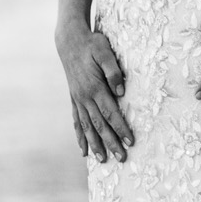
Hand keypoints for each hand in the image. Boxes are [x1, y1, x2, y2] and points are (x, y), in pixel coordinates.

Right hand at [55, 22, 133, 161]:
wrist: (70, 40)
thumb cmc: (92, 44)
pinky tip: (83, 150)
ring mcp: (78, 99)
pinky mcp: (74, 99)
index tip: (131, 141)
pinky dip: (80, 137)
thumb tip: (121, 92)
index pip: (110, 113)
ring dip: (95, 145)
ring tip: (103, 160)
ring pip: (87, 127)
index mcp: (94, 87)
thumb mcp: (105, 52)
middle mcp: (84, 97)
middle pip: (99, 125)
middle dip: (111, 143)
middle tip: (122, 158)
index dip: (121, 128)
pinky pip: (77, 122)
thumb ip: (113, 71)